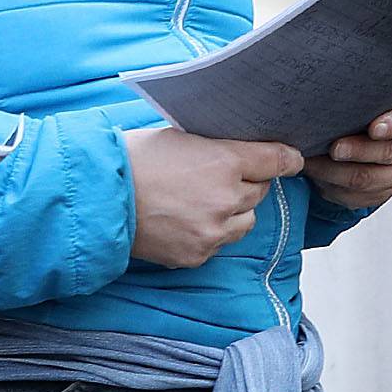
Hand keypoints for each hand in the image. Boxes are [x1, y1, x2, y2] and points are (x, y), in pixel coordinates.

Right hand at [125, 126, 303, 267]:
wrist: (99, 198)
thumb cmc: (135, 159)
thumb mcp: (181, 138)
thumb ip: (218, 148)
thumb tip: (246, 151)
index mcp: (225, 161)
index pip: (276, 160)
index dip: (287, 159)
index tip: (292, 160)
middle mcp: (227, 197)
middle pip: (260, 191)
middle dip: (246, 184)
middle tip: (218, 178)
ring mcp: (214, 230)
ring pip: (246, 221)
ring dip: (234, 212)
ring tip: (201, 202)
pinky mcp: (199, 253)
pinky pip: (221, 243)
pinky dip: (211, 233)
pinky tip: (185, 221)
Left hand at [304, 99, 391, 211]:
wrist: (361, 141)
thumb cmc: (361, 116)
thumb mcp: (364, 103)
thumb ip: (357, 102)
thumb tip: (327, 103)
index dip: (389, 126)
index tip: (373, 129)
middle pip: (387, 153)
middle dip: (357, 151)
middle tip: (334, 148)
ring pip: (368, 180)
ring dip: (336, 173)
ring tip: (313, 164)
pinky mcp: (382, 194)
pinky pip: (357, 197)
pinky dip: (334, 188)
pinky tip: (318, 178)